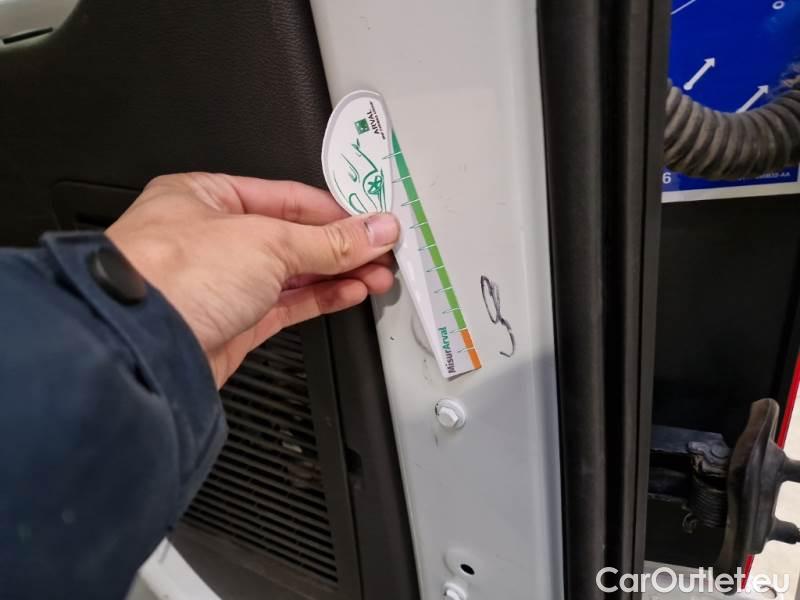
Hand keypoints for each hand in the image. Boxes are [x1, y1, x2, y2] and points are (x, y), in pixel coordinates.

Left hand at [106, 172, 398, 386]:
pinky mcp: (232, 323)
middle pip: (293, 236)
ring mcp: (222, 283)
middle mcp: (211, 238)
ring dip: (339, 274)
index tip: (374, 222)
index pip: (287, 198)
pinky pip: (288, 305)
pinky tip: (350, 293)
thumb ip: (329, 240)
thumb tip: (375, 229)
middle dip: (343, 245)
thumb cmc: (169, 278)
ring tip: (378, 275)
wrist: (138, 350)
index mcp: (205, 197)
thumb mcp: (266, 241)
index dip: (336, 211)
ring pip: (293, 274)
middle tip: (383, 251)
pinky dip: (322, 298)